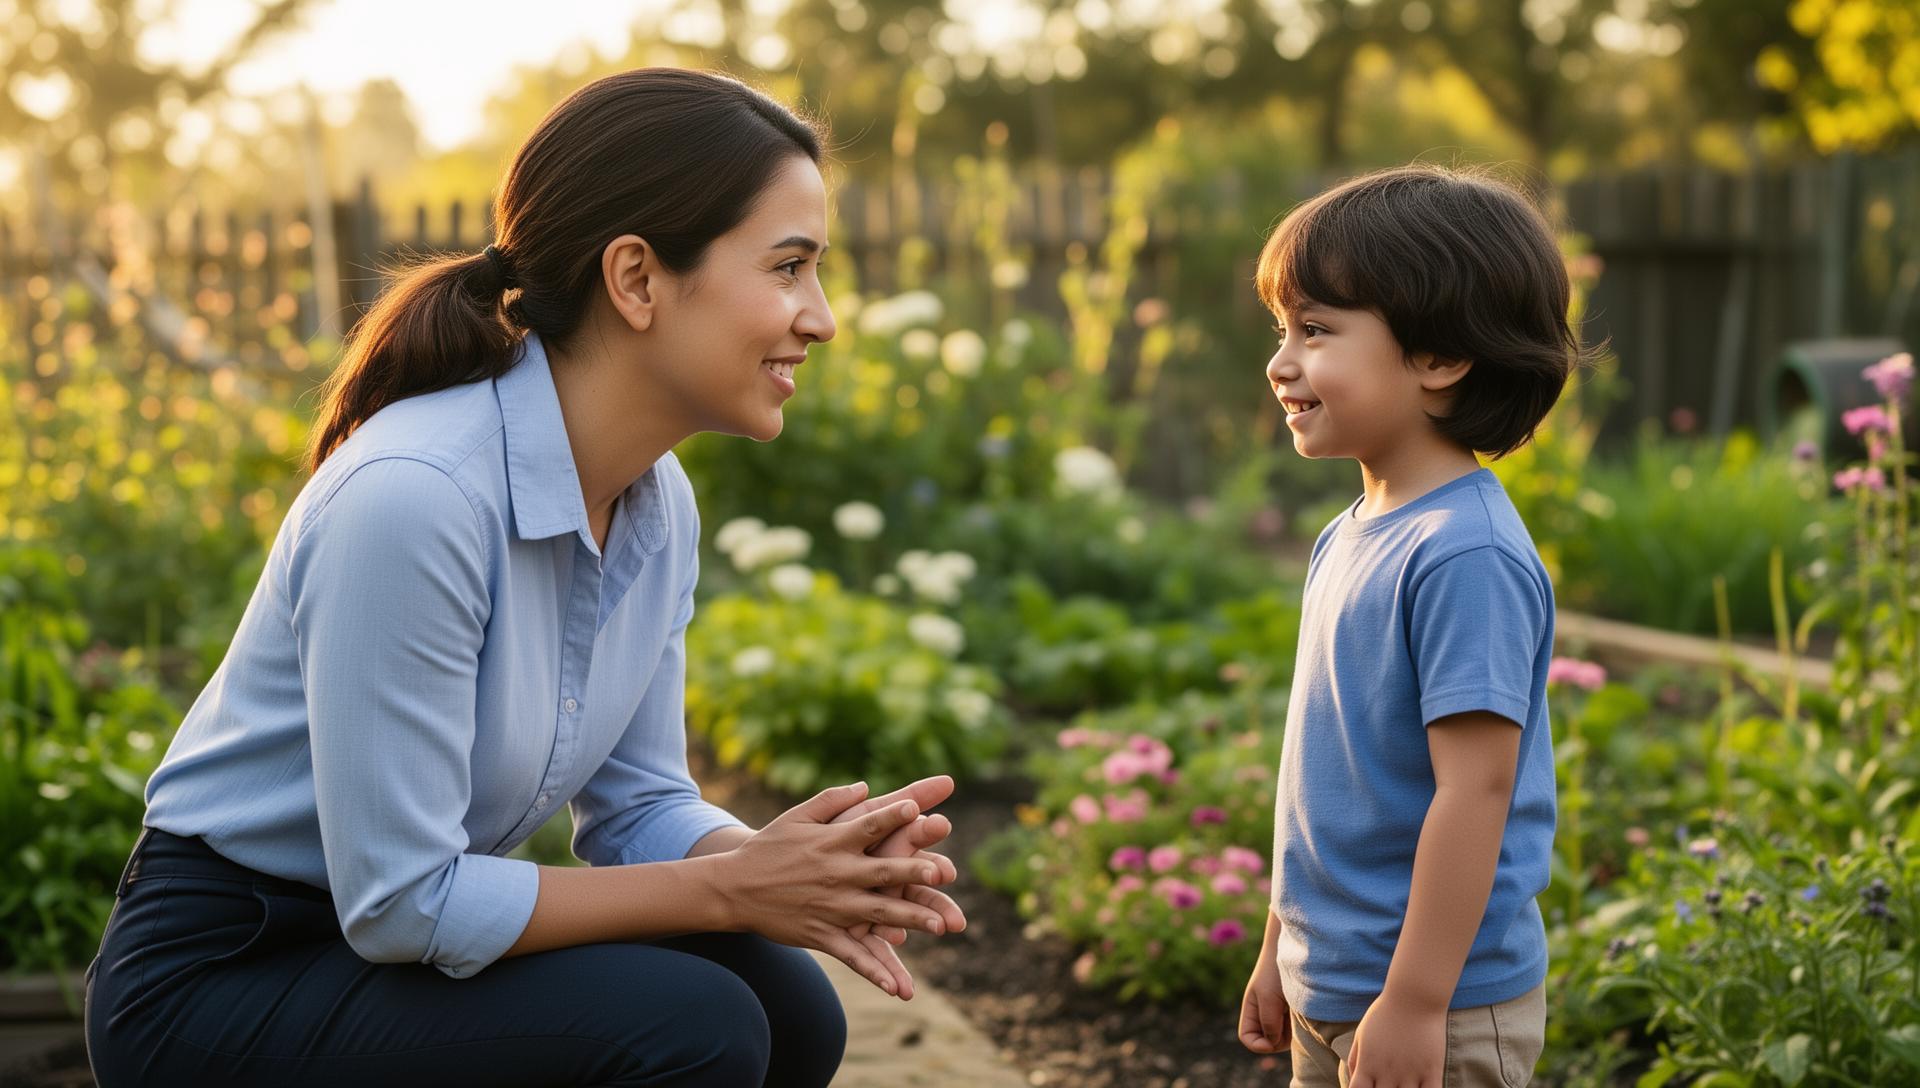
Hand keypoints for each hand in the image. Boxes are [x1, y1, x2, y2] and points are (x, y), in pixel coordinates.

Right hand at [719, 782, 949, 995]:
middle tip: (943, 872)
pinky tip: (897, 987)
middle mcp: (836, 874)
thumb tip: (866, 785)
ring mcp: (831, 907)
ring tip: (941, 925)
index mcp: (832, 842)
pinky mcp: (821, 934)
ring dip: (910, 919)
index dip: (892, 816)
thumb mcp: (796, 817)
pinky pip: (853, 955)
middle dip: (913, 872)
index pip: (868, 825)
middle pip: (882, 872)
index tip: (916, 808)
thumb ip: (831, 800)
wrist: (733, 889)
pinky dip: (874, 970)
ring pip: (878, 914)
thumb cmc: (768, 847)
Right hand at [1238, 949, 1290, 1053]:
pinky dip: (1300, 1026)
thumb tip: (1272, 1043)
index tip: (1273, 1039)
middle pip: (1268, 1041)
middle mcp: (1264, 1012)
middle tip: (1291, 1022)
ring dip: (1291, 1031)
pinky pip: (1295, 1028)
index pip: (1248, 1037)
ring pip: (1283, 1036)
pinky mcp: (1295, 1009)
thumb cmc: (1276, 971)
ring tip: (1298, 1013)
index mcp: (1252, 1009)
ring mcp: (1280, 1011)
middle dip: (1279, 1039)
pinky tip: (1305, 1012)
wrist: (1295, 950)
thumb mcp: (1269, 997)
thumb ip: (1268, 1023)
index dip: (1258, 1044)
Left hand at [1346, 993, 1444, 1087]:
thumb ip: (1355, 1060)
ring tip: (1402, 1086)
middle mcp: (1387, 1073)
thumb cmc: (1384, 1013)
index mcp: (1368, 1064)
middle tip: (1387, 1085)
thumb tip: (1353, 1080)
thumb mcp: (1362, 1034)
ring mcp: (1410, 1074)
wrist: (1414, 996)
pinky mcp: (1432, 1071)